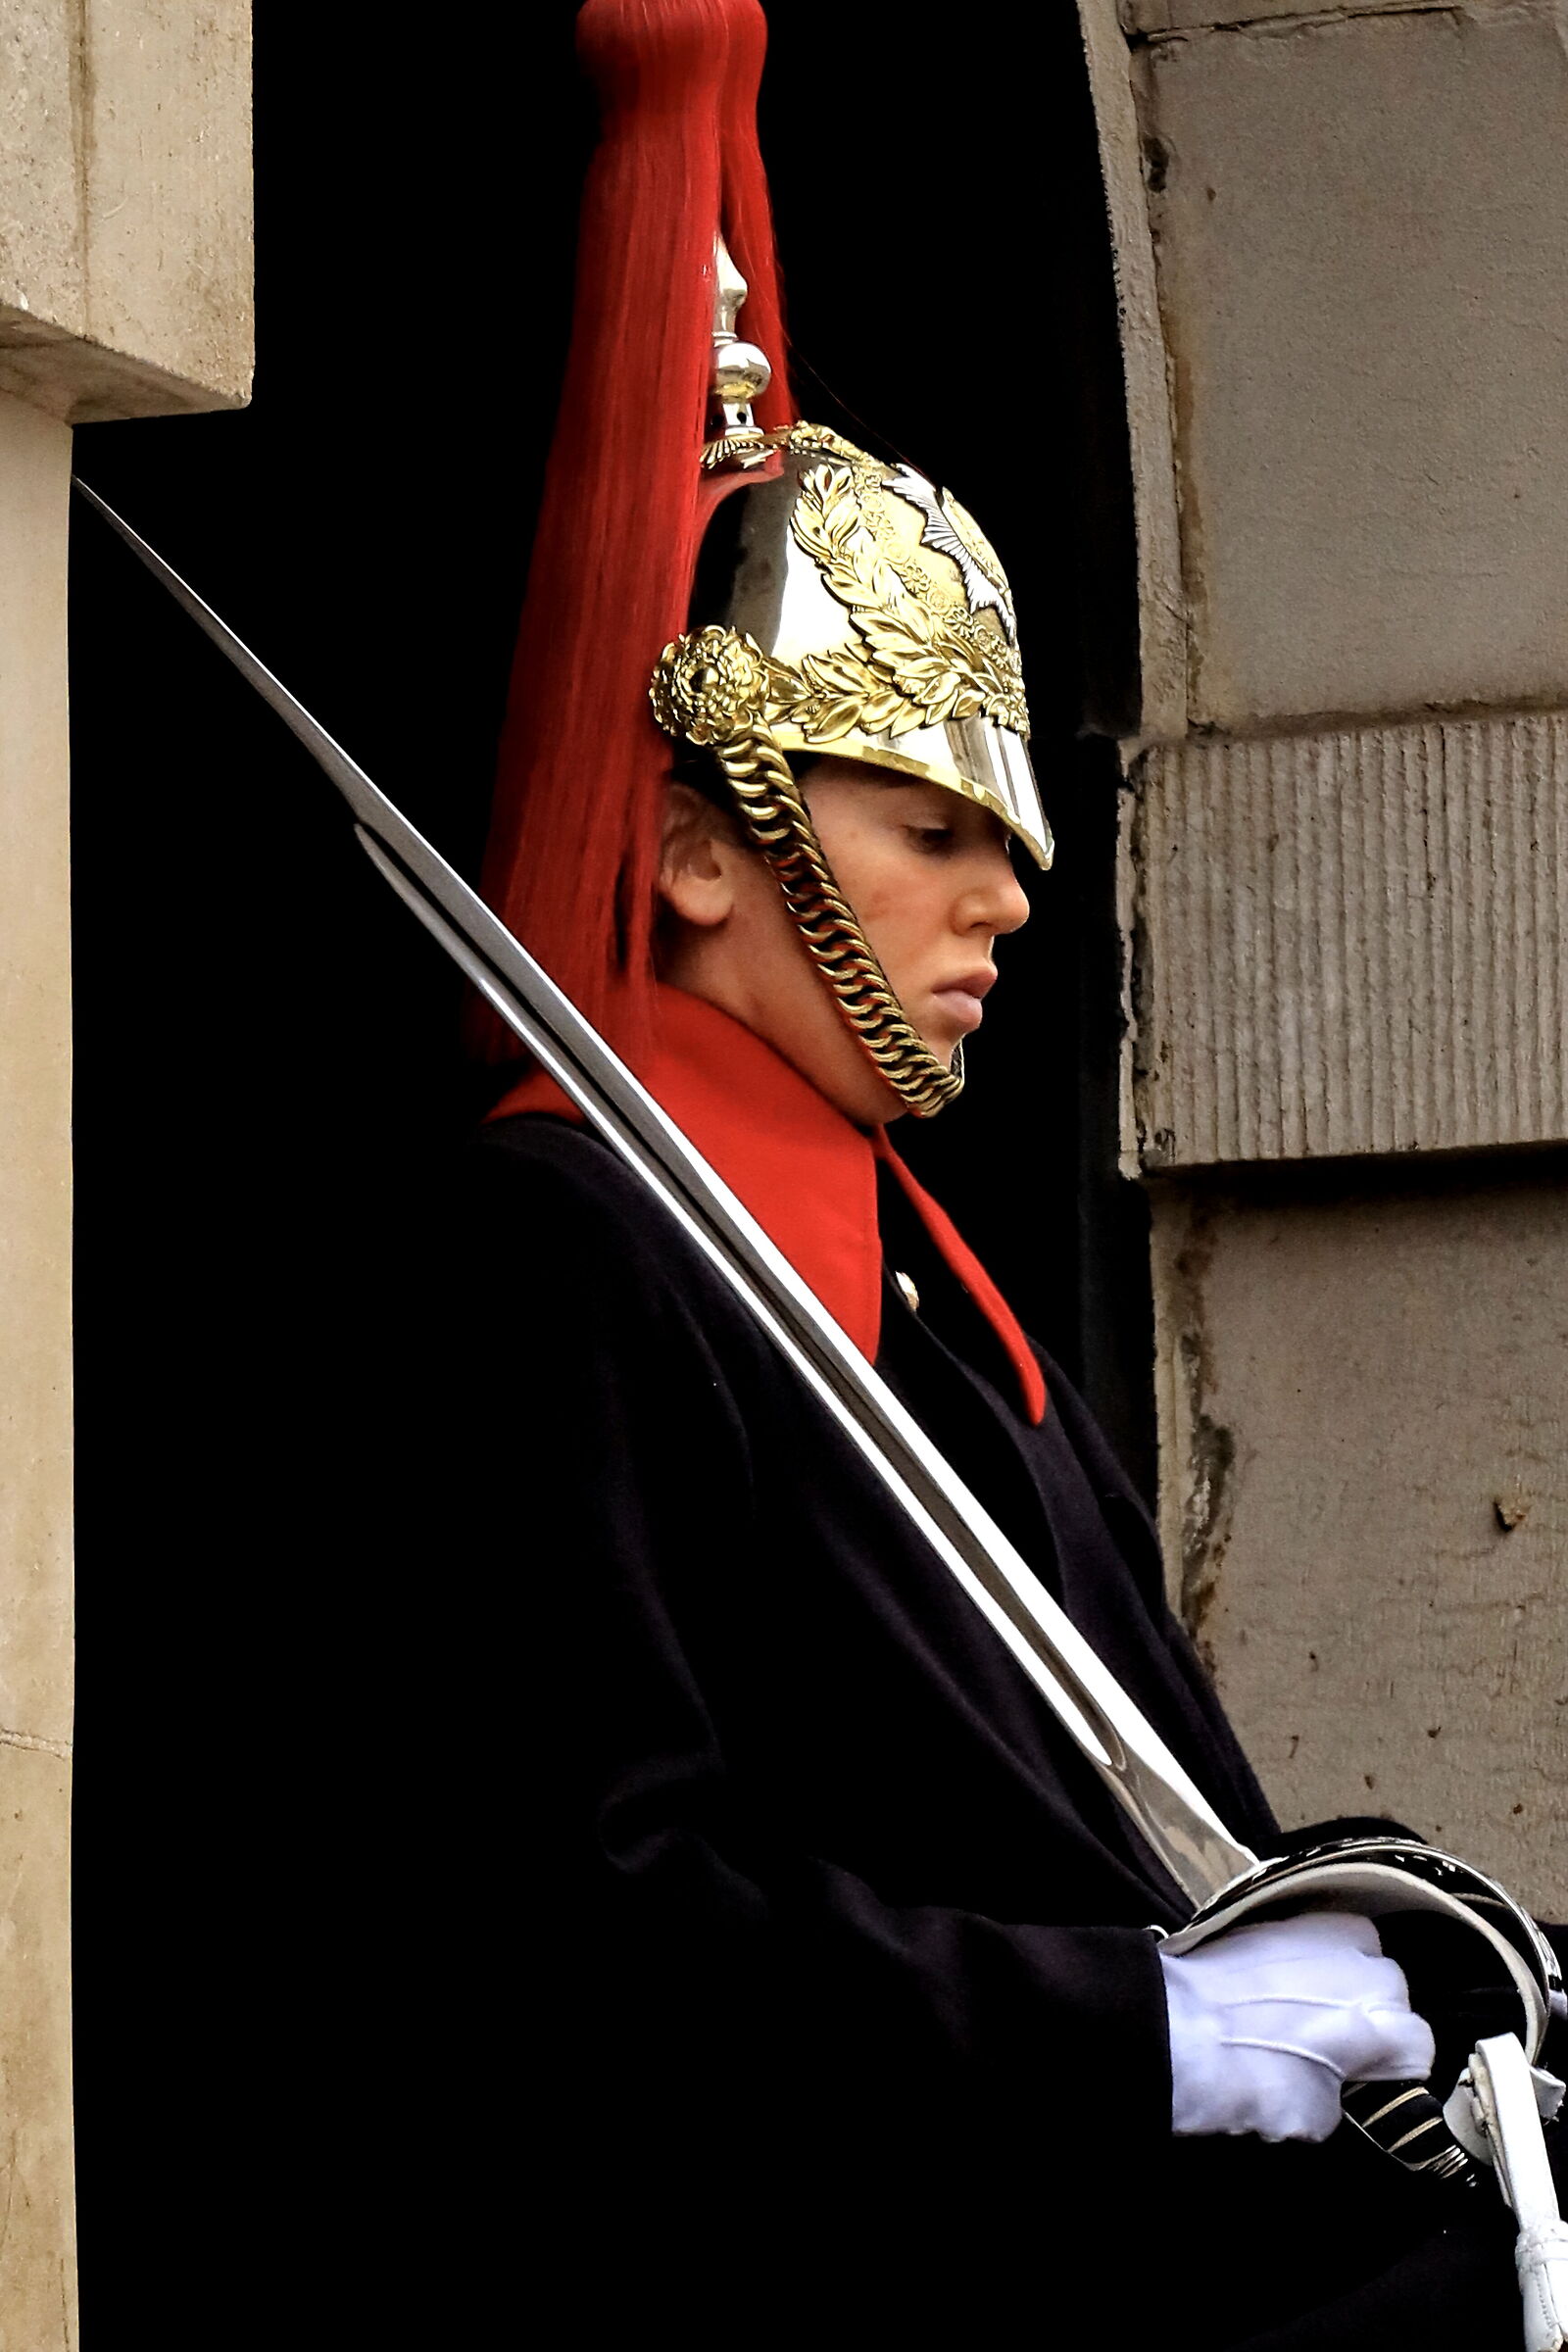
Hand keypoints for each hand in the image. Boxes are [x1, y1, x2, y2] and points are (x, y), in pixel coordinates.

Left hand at [1159, 1911, 1435, 2142]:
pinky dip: (1311, 1956)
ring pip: (1361, 1957)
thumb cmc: (1253, 2081)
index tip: (1361, 2080)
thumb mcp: (1318, 2118)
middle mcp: (1373, 1969)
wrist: (1179, 2024)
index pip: (1418, 2049)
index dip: (1390, 2070)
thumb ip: (1350, 2092)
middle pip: (1392, 1996)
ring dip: (1344, 1980)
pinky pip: (1322, 1935)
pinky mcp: (1291, 1911)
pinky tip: (1279, 1978)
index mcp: (1390, 2025)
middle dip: (1370, 2017)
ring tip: (1300, 2005)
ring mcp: (1331, 1932)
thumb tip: (1341, 2076)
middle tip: (1326, 2044)